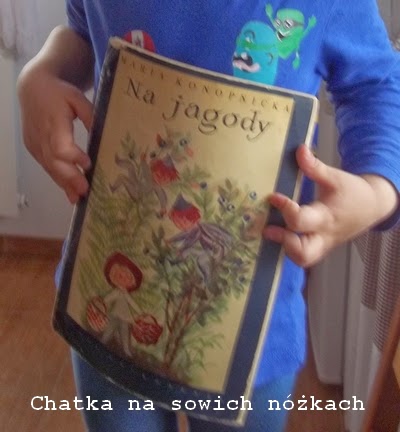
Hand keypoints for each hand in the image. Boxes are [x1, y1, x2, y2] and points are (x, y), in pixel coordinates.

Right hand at [18, 64, 92, 202]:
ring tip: (78, 198)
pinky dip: (58, 179)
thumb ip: (90, 116)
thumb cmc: (59, 93)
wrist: (33, 89)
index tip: (88, 164)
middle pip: (54, 161)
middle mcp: (41, 135)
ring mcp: (35, 143)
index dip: (73, 157)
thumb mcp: (78, 98)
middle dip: (70, 178)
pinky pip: (46, 166)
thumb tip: (102, 135)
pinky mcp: (33, 148)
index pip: (60, 145)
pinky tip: (69, 191)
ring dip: (64, 183)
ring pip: (49, 167)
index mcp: (53, 120)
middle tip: (85, 190)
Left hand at [263, 145, 397, 266]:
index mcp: (326, 217)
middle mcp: (323, 235)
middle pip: (304, 252)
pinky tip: (276, 236)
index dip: (286, 210)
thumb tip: (300, 149)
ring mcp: (322, 245)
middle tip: (267, 229)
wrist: (371, 207)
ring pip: (303, 259)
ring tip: (270, 232)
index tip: (272, 197)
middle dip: (284, 243)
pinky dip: (289, 250)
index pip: (302, 220)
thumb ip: (315, 167)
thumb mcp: (335, 177)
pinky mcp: (320, 248)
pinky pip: (303, 256)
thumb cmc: (351, 191)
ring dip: (285, 249)